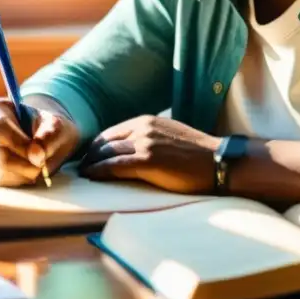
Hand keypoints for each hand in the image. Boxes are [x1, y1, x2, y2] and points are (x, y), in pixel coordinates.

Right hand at [0, 98, 79, 186]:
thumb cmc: (45, 129)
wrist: (38, 140)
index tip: (40, 157)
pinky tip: (23, 171)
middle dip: (25, 165)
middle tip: (42, 167)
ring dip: (23, 174)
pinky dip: (15, 181)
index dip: (20, 145)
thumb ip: (50, 135)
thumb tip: (37, 154)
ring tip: (33, 166)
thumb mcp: (55, 126)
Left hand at [78, 115, 220, 193]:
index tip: (89, 156)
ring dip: (91, 164)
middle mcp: (143, 128)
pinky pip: (114, 166)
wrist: (218, 162)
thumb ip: (150, 137)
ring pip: (107, 153)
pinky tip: (91, 177)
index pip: (112, 132)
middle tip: (81, 166)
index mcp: (147, 120)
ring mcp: (144, 143)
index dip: (98, 145)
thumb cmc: (198, 154)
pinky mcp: (147, 160)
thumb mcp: (169, 135)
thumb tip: (133, 149)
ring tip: (83, 174)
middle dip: (90, 154)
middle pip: (105, 141)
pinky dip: (99, 172)